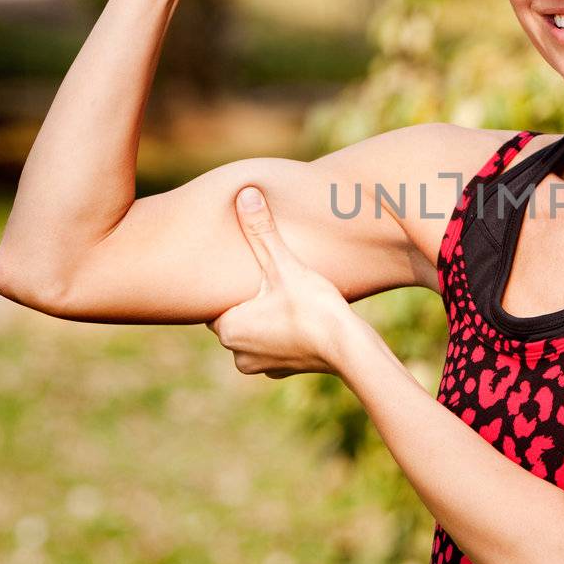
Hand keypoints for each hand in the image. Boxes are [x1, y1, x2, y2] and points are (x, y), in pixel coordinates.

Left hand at [206, 186, 356, 377]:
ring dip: (264, 318)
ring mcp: (262, 366)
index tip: (245, 271)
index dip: (230, 285)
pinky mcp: (284, 370)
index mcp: (228, 329)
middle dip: (248, 301)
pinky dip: (283, 333)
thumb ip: (261, 231)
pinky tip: (299, 317)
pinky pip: (275, 346)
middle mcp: (239, 354)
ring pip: (254, 333)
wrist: (349, 348)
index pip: (214, 303)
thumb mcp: (284, 264)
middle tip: (266, 279)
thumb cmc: (313, 307)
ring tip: (283, 297)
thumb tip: (245, 193)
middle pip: (234, 317)